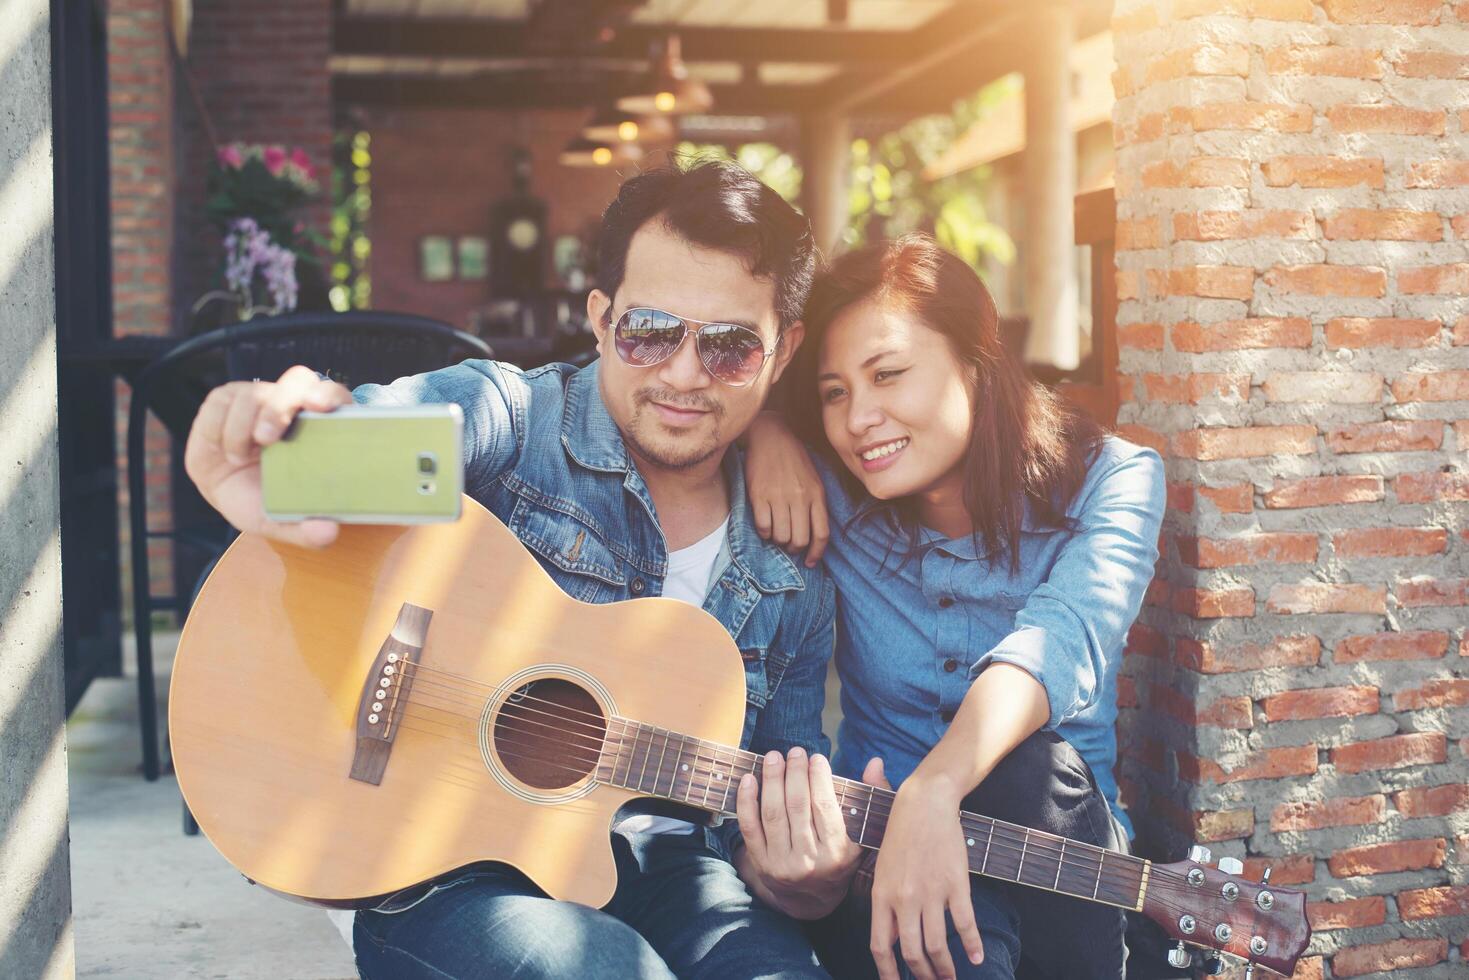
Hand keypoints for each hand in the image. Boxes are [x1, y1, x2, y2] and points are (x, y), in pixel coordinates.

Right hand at [183, 365, 353, 547]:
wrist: (226, 496)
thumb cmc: (266, 501)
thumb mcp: (284, 520)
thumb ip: (307, 530)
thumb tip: (327, 533)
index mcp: (323, 425)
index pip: (335, 396)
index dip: (329, 395)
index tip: (320, 408)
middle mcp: (295, 404)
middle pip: (298, 381)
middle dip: (281, 406)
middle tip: (267, 439)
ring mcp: (262, 397)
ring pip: (256, 393)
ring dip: (242, 427)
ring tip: (238, 458)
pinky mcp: (228, 399)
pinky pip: (222, 400)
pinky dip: (219, 427)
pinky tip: (226, 450)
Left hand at [734, 747, 861, 918]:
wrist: (812, 899)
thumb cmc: (840, 857)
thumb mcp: (863, 834)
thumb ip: (872, 796)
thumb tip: (874, 762)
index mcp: (837, 853)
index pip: (825, 807)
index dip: (819, 779)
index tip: (816, 758)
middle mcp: (809, 861)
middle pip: (797, 807)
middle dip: (794, 773)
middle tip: (794, 751)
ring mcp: (782, 864)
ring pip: (773, 814)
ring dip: (771, 780)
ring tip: (773, 757)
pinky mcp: (761, 864)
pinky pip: (750, 828)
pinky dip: (746, 802)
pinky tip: (749, 780)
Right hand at [743, 411, 828, 565]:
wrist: (770, 436)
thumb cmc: (793, 459)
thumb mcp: (813, 478)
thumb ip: (815, 503)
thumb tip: (813, 534)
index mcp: (816, 494)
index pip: (821, 533)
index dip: (816, 553)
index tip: (809, 561)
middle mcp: (799, 498)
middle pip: (800, 539)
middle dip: (794, 548)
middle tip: (788, 545)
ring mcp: (779, 497)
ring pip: (781, 536)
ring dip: (778, 541)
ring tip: (776, 533)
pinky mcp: (759, 495)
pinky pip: (763, 526)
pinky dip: (764, 532)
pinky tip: (765, 526)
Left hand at [869, 773, 983, 979]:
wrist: (924, 804)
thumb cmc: (900, 834)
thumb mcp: (882, 869)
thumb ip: (885, 904)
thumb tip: (890, 940)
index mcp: (881, 895)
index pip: (880, 946)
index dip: (888, 973)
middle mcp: (904, 898)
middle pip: (912, 952)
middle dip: (923, 975)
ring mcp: (931, 892)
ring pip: (938, 945)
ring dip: (945, 968)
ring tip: (951, 978)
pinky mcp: (956, 884)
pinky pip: (965, 923)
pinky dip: (973, 945)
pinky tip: (977, 957)